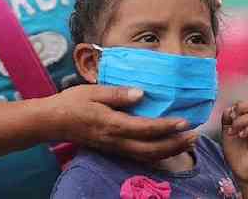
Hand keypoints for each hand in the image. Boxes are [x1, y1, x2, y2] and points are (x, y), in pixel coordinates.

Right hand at [48, 85, 198, 161]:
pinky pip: (138, 156)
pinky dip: (156, 154)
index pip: (146, 128)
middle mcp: (116, 140)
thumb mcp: (93, 91)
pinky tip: (166, 149)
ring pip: (147, 155)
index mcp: (113, 124)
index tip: (185, 121)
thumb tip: (141, 93)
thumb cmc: (72, 103)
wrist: (52, 121)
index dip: (167, 126)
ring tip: (187, 143)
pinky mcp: (112, 149)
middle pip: (152, 148)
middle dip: (175, 144)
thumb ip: (118, 93)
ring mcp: (114, 147)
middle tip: (195, 136)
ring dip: (169, 151)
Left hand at [221, 100, 247, 183]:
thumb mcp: (227, 132)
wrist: (241, 170)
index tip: (230, 116)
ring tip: (234, 132)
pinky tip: (240, 136)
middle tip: (233, 121)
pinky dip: (247, 131)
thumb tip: (229, 109)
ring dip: (239, 122)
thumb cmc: (236, 152)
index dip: (238, 105)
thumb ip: (227, 119)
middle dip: (240, 109)